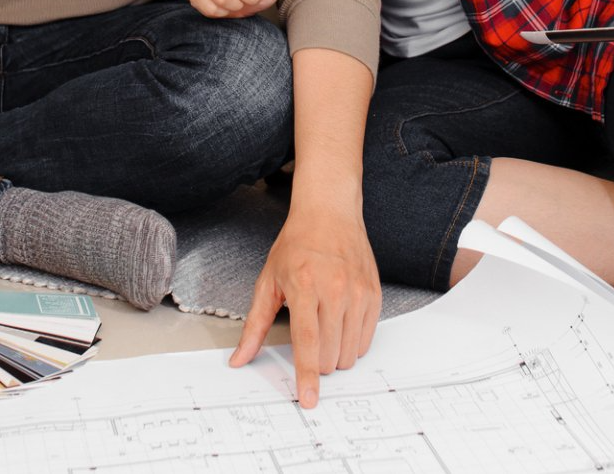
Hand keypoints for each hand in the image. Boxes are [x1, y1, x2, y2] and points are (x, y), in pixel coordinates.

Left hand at [228, 205, 380, 407]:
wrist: (330, 214)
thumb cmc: (296, 246)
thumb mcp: (267, 282)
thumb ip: (254, 326)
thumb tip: (239, 359)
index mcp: (304, 287)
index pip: (307, 342)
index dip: (307, 375)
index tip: (308, 399)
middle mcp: (335, 290)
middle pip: (330, 353)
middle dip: (317, 362)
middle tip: (308, 338)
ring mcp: (358, 292)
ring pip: (350, 352)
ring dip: (335, 355)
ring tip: (324, 329)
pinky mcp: (374, 294)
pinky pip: (366, 339)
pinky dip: (352, 344)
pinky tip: (340, 324)